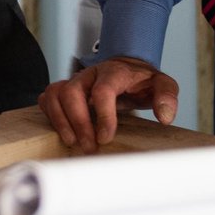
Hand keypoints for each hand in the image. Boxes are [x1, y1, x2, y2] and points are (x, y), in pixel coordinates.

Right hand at [39, 56, 180, 153]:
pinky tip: (63, 131)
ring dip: (60, 120)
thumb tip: (165, 116)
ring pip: (56, 93)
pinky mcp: (65, 89)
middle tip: (89, 146)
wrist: (128, 68)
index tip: (106, 137)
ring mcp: (75, 80)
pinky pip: (47, 97)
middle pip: (72, 92)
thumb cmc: (142, 82)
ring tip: (72, 142)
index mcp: (114, 72)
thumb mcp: (162, 85)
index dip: (103, 116)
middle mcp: (90, 74)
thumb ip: (167, 97)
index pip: (103, 91)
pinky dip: (50, 114)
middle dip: (78, 122)